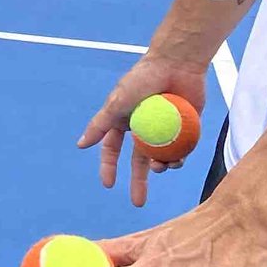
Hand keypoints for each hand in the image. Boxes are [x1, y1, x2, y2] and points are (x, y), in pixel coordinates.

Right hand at [77, 51, 208, 205]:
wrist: (177, 63)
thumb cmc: (143, 79)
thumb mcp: (116, 103)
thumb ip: (100, 125)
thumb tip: (80, 145)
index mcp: (124, 121)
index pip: (113, 149)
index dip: (109, 167)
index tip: (108, 184)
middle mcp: (144, 128)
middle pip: (139, 161)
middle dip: (138, 182)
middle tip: (138, 203)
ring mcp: (166, 129)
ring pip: (161, 158)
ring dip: (160, 168)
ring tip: (162, 168)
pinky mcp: (185, 128)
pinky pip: (181, 150)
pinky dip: (178, 158)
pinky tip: (177, 161)